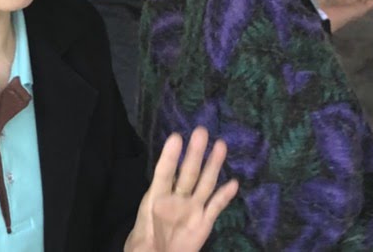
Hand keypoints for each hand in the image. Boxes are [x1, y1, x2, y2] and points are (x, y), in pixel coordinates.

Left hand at [124, 127, 238, 251]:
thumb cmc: (145, 240)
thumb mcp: (139, 237)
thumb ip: (143, 233)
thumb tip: (146, 230)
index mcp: (158, 197)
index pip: (164, 173)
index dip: (169, 157)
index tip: (176, 137)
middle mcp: (177, 198)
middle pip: (188, 173)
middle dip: (195, 153)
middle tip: (201, 131)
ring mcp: (193, 208)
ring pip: (204, 183)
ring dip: (213, 165)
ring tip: (220, 145)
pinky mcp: (204, 221)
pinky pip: (216, 206)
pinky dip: (225, 196)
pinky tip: (233, 183)